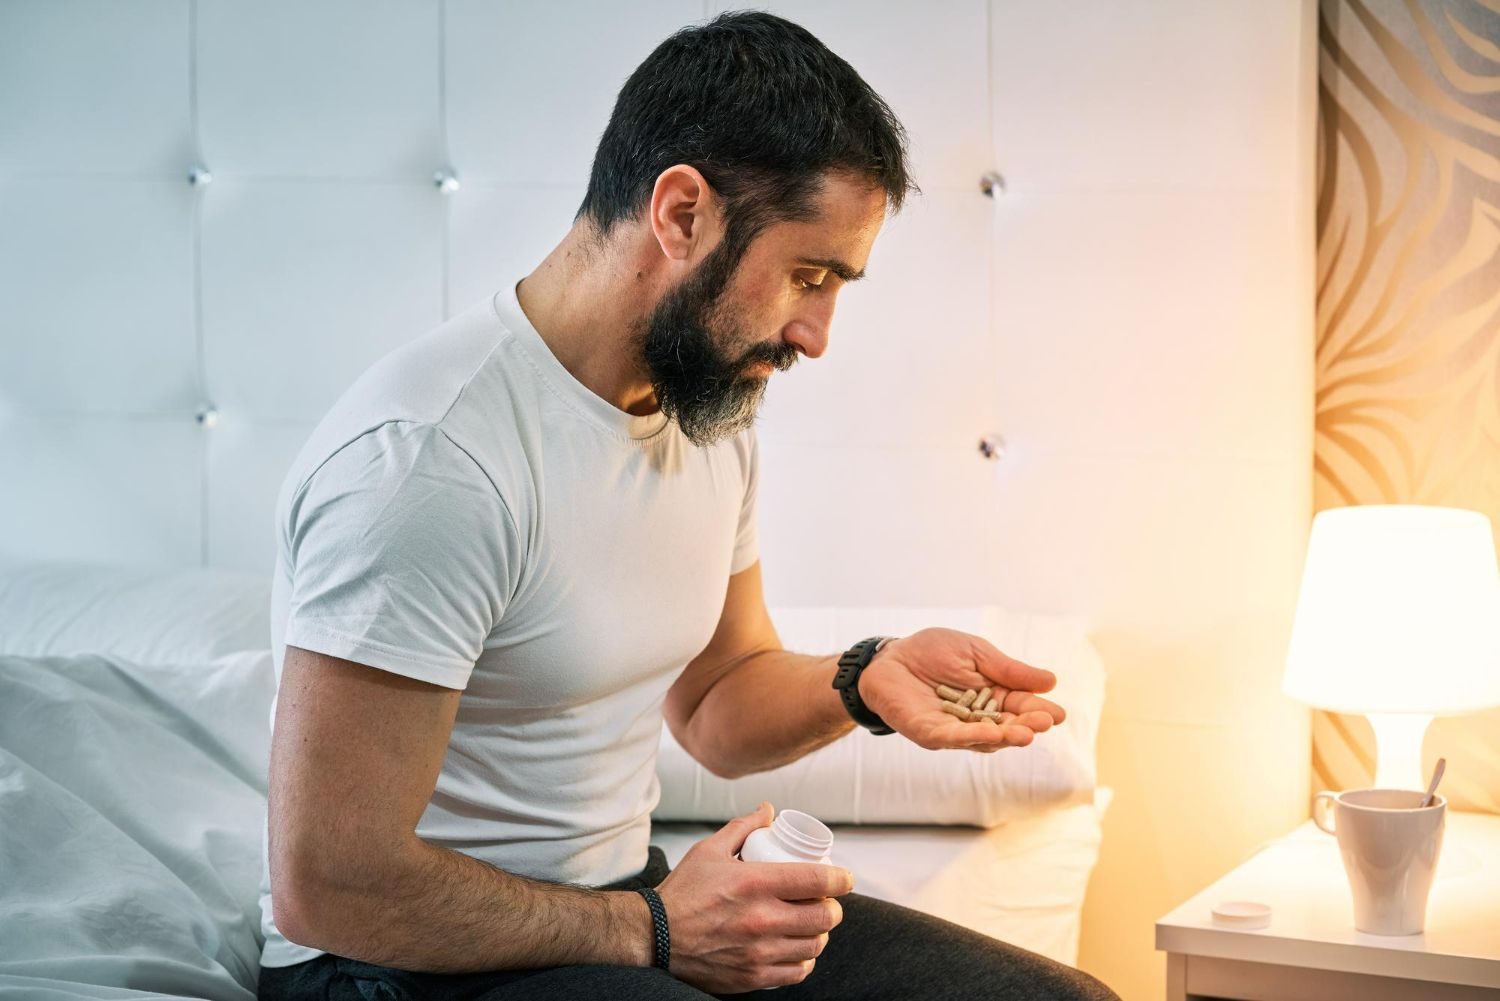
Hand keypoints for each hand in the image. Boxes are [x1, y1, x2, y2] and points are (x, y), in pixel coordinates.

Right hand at [654, 802, 850, 992]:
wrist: (654, 936)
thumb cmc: (682, 892)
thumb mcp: (710, 850)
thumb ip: (742, 827)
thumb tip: (767, 810)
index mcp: (754, 883)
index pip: (816, 881)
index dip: (840, 879)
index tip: (844, 878)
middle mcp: (761, 919)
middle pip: (824, 917)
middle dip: (833, 908)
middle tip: (826, 902)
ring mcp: (758, 952)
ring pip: (814, 946)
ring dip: (820, 934)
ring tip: (813, 925)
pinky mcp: (752, 977)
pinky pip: (796, 972)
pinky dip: (804, 961)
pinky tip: (797, 949)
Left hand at [856, 628, 1066, 751]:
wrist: (888, 656)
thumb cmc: (931, 652)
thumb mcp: (976, 653)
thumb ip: (1008, 670)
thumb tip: (1051, 681)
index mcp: (992, 697)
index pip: (1020, 707)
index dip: (1038, 711)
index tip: (1058, 714)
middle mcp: (977, 719)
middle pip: (1007, 727)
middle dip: (1027, 726)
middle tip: (1046, 722)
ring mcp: (954, 730)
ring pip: (984, 739)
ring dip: (1005, 737)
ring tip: (1026, 734)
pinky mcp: (929, 733)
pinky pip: (953, 738)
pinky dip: (972, 737)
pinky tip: (991, 736)